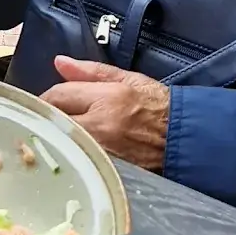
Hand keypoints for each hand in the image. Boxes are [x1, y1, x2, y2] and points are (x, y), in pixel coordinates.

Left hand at [41, 58, 169, 171]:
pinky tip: (75, 152)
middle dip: (49, 118)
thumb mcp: (129, 79)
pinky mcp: (107, 172)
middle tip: (51, 118)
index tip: (49, 101)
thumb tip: (60, 62)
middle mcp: (102, 127)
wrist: (187, 140)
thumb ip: (90, 71)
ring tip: (62, 134)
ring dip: (58, 137)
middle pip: (55, 121)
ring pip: (63, 142)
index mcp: (107, 99)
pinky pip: (77, 160)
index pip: (59, 95)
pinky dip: (72, 154)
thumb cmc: (160, 107)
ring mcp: (103, 153)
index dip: (48, 97)